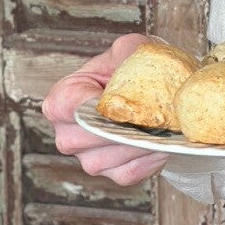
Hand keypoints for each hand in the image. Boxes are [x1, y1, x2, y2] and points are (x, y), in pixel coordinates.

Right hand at [42, 34, 170, 188]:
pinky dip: (149, 159)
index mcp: (62, 100)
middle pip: (88, 137)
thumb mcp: (130, 50)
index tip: (116, 101)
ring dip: (139, 144)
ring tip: (162, 127)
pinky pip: (128, 172)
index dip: (90, 105)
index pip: (65, 106)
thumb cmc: (134, 71)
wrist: (154, 94)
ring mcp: (88, 158)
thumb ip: (128, 51)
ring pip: (109, 158)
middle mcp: (68, 134)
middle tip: (151, 115)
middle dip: (121, 126)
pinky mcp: (112, 174)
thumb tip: (131, 58)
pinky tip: (162, 142)